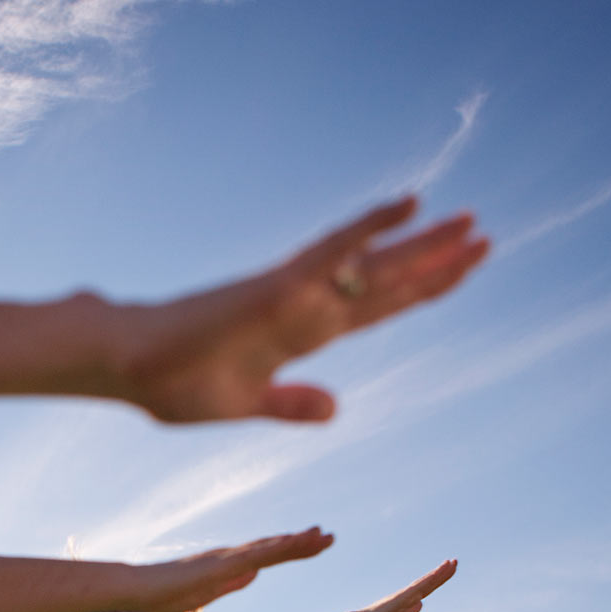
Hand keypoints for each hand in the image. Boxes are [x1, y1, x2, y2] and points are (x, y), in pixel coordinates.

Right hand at [117, 199, 489, 423]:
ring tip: (470, 222)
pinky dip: (371, 226)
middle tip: (484, 235)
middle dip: (435, 261)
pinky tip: (409, 203)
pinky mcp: (274, 286)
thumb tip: (336, 408)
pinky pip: (333, 250)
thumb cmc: (172, 382)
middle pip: (383, 279)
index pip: (374, 307)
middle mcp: (304, 304)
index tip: (460, 272)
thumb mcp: (244, 402)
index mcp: (299, 332)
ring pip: (370, 262)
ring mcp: (292, 291)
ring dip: (421, 243)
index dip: (419, 290)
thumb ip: (291, 403)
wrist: (126, 367)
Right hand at [138, 528, 334, 611]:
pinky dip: (272, 550)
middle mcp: (230, 556)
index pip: (269, 556)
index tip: (317, 545)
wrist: (136, 587)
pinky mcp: (216, 565)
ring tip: (321, 535)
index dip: (294, 550)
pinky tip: (290, 544)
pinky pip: (250, 556)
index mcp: (229, 565)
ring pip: (267, 547)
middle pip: (273, 547)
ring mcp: (224, 558)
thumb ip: (231, 583)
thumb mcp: (207, 591)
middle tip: (330, 535)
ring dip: (295, 542)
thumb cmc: (164, 591)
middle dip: (303, 542)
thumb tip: (254, 574)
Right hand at [358, 559, 459, 611]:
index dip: (440, 578)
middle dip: (443, 572)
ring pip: (425, 582)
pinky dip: (427, 581)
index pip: (428, 587)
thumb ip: (410, 611)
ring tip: (451, 563)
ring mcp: (405, 595)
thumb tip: (421, 603)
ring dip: (438, 573)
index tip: (450, 568)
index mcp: (409, 599)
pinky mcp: (401, 598)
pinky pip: (417, 588)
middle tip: (455, 561)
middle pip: (429, 582)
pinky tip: (436, 574)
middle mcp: (408, 594)